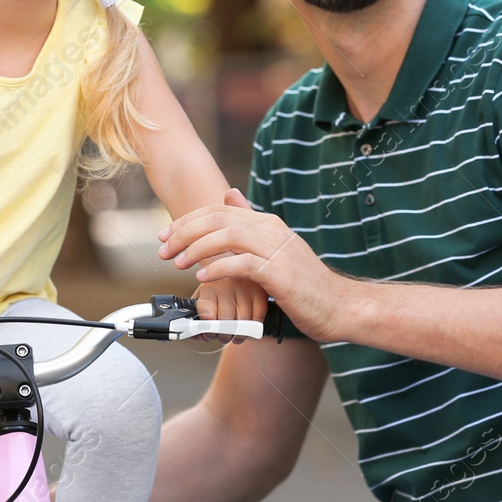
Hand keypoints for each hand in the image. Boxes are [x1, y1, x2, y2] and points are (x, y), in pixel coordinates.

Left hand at [160, 189, 334, 338]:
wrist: (339, 306)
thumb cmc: (305, 283)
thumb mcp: (276, 247)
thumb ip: (251, 222)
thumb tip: (231, 195)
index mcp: (267, 223)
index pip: (219, 211)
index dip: (187, 221)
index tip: (165, 235)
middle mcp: (271, 230)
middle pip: (218, 219)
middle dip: (184, 232)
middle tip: (162, 249)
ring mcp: (276, 250)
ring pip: (227, 236)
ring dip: (196, 248)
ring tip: (176, 263)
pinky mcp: (279, 273)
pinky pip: (242, 264)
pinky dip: (219, 269)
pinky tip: (202, 278)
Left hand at [192, 274, 268, 344]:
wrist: (233, 263)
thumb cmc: (216, 285)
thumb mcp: (202, 295)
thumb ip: (197, 314)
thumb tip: (194, 335)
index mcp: (209, 286)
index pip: (206, 313)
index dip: (207, 328)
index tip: (208, 333)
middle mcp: (227, 286)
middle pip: (225, 321)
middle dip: (222, 335)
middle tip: (222, 337)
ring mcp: (245, 289)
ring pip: (242, 324)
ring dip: (237, 336)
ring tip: (234, 335)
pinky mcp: (260, 293)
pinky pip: (257, 320)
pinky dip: (252, 329)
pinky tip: (246, 329)